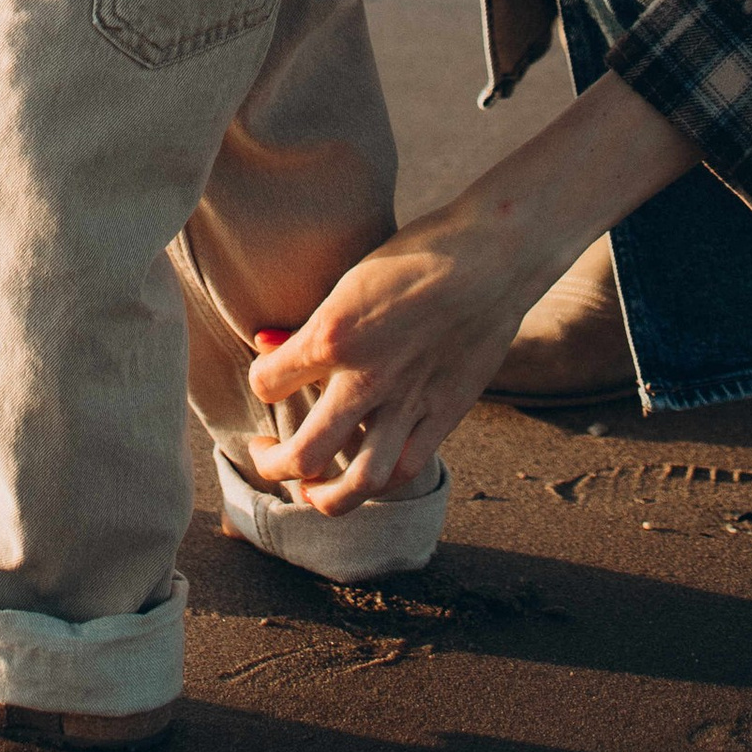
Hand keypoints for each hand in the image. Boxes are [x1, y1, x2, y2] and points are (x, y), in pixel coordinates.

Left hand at [247, 72, 698, 506]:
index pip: (267, 383)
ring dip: (327, 497)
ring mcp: (410, 401)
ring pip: (360, 483)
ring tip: (311, 491)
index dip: (260, 382)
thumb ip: (313, 323)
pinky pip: (408, 468)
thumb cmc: (416, 254)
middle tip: (265, 455)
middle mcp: (366, 377)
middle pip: (304, 454)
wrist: (491, 254)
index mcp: (333, 334)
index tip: (267, 377)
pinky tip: (366, 473)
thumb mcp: (350, 278)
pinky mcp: (447, 412)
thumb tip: (269, 344)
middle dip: (274, 465)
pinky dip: (380, 479)